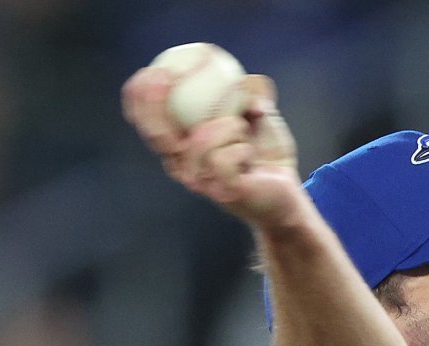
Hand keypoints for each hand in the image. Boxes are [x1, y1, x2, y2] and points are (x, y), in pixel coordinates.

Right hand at [122, 68, 301, 227]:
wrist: (287, 188)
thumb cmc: (266, 150)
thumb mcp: (259, 113)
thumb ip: (248, 92)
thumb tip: (245, 76)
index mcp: (180, 145)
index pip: (146, 122)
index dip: (140, 97)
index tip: (157, 70)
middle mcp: (182, 166)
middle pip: (156, 135)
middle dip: (154, 104)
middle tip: (167, 77)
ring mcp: (200, 182)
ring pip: (200, 142)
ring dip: (228, 127)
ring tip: (242, 130)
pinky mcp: (221, 192)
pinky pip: (224, 159)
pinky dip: (241, 148)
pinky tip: (249, 153)